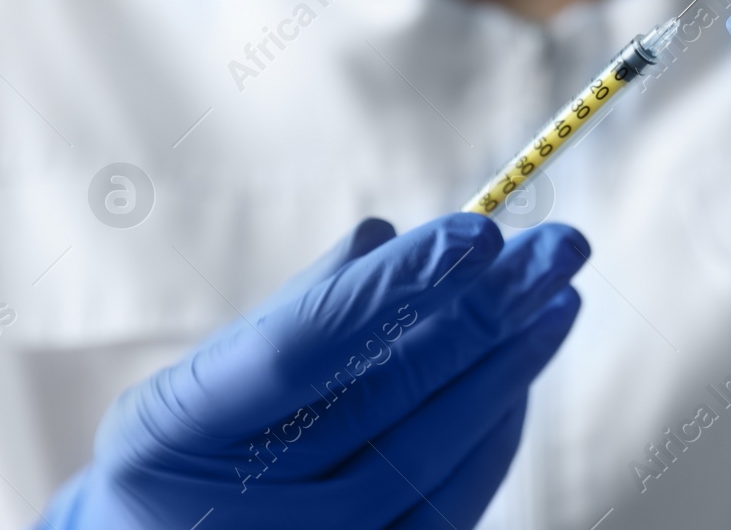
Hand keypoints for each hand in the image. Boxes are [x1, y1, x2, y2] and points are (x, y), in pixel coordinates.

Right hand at [44, 214, 587, 528]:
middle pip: (384, 402)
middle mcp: (230, 514)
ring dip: (506, 373)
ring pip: (428, 461)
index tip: (482, 229)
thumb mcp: (210, 375)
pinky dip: (491, 438)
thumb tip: (393, 236)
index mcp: (169, 435)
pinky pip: (447, 511)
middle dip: (485, 315)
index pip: (303, 345)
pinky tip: (521, 376)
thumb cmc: (192, 451)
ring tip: (556, 302)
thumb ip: (300, 307)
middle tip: (561, 247)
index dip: (396, 287)